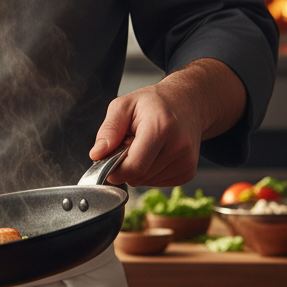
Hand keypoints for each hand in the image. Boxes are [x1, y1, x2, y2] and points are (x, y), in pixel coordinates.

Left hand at [89, 59, 245, 187]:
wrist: (186, 103)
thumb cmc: (153, 103)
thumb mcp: (124, 105)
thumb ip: (109, 129)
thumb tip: (97, 154)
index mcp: (161, 128)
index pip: (134, 166)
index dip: (114, 169)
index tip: (106, 160)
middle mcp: (178, 147)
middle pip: (139, 176)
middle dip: (125, 166)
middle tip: (128, 144)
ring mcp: (186, 162)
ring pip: (146, 181)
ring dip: (137, 169)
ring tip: (143, 146)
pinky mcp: (188, 172)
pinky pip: (158, 183)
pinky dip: (149, 173)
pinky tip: (154, 154)